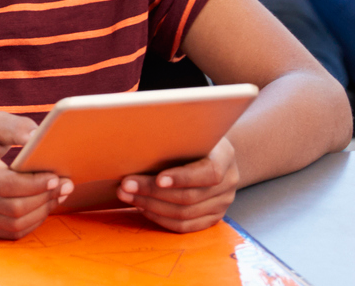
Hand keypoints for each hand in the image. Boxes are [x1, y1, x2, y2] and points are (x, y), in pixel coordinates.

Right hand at [0, 112, 73, 238]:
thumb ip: (14, 127)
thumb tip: (38, 138)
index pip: (3, 184)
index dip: (33, 184)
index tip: (56, 175)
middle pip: (12, 208)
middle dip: (44, 198)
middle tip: (66, 184)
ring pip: (13, 225)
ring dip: (41, 211)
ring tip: (57, 194)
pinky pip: (8, 232)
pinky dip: (30, 222)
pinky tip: (41, 205)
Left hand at [115, 137, 238, 232]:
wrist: (213, 151)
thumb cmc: (193, 135)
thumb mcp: (189, 129)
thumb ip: (174, 134)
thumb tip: (138, 137)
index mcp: (225, 157)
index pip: (208, 173)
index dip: (182, 178)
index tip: (158, 178)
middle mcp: (228, 183)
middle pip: (189, 197)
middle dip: (152, 192)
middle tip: (126, 185)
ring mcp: (222, 203)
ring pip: (184, 214)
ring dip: (151, 206)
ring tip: (127, 195)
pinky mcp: (212, 217)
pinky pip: (185, 226)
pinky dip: (160, 218)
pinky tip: (142, 206)